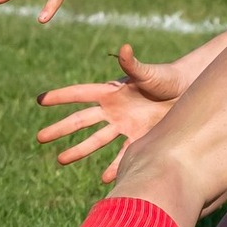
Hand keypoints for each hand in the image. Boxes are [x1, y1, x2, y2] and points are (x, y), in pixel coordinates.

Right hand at [35, 45, 186, 181]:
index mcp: (111, 91)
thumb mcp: (148, 72)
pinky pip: (122, 155)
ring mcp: (124, 125)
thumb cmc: (166, 77)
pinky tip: (104, 179)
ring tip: (60, 159)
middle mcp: (113, 110)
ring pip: (96, 141)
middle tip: (39, 137)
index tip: (40, 100)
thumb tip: (124, 48)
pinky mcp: (139, 138)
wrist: (187, 92)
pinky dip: (114, 167)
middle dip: (60, 129)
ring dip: (78, 150)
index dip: (61, 96)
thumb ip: (133, 64)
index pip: (81, 93)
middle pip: (81, 121)